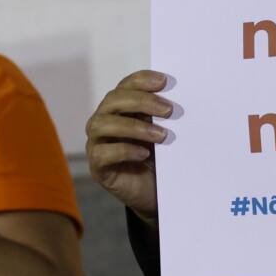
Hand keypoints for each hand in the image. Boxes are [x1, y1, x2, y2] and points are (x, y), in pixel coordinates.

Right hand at [85, 70, 172, 218]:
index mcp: (120, 109)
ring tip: (161, 135)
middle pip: (112, 100)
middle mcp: (104, 122)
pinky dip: (123, 150)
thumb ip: (163, 116)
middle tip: (168, 110)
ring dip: (133, 127)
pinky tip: (142, 154)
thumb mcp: (163, 133)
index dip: (141, 80)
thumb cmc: (158, 159)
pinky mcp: (98, 167)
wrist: (155, 194)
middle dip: (141, 101)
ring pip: (102, 125)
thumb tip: (178, 97)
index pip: (124, 86)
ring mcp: (97, 144)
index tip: (165, 81)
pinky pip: (101, 153)